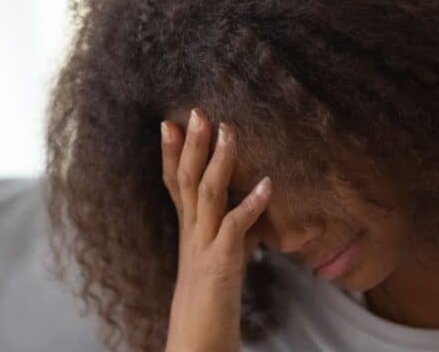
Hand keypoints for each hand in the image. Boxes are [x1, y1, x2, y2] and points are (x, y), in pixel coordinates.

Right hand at [162, 109, 271, 351]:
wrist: (197, 341)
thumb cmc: (210, 302)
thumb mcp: (215, 258)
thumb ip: (223, 232)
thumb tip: (239, 211)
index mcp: (189, 231)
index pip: (175, 183)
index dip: (170, 152)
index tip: (170, 121)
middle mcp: (191, 233)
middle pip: (186, 180)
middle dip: (191, 143)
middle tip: (198, 109)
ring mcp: (204, 247)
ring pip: (207, 195)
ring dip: (220, 160)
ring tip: (231, 130)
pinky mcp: (221, 263)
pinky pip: (235, 228)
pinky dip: (250, 204)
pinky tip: (268, 184)